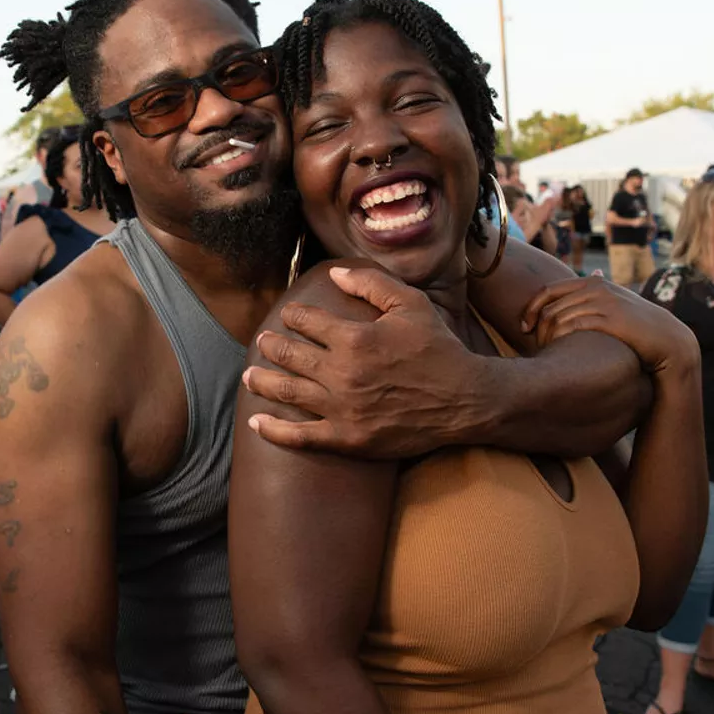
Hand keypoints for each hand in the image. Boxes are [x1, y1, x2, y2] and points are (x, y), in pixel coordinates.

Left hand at [243, 265, 471, 457]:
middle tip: (261, 343)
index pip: (307, 322)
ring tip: (248, 377)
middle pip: (290, 356)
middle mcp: (342, 373)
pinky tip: (256, 423)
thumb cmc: (439, 349)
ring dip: (262, 382)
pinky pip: (300, 437)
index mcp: (354, 338)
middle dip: (271, 346)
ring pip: (287, 393)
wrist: (465, 400)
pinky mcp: (347, 438)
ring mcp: (342, 409)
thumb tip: (334, 274)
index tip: (288, 316)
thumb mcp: (411, 305)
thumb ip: (371, 284)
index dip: (293, 317)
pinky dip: (274, 430)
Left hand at [521, 276, 699, 376]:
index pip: (548, 290)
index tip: (524, 327)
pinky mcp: (611, 319)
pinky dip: (561, 340)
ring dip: (547, 337)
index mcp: (593, 283)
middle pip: (549, 306)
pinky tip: (561, 353)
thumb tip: (563, 305)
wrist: (668, 341)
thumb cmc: (634, 329)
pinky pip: (573, 326)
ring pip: (557, 317)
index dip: (531, 308)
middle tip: (536, 347)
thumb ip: (587, 303)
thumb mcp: (611, 308)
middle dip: (537, 328)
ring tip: (548, 354)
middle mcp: (597, 287)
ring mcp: (604, 302)